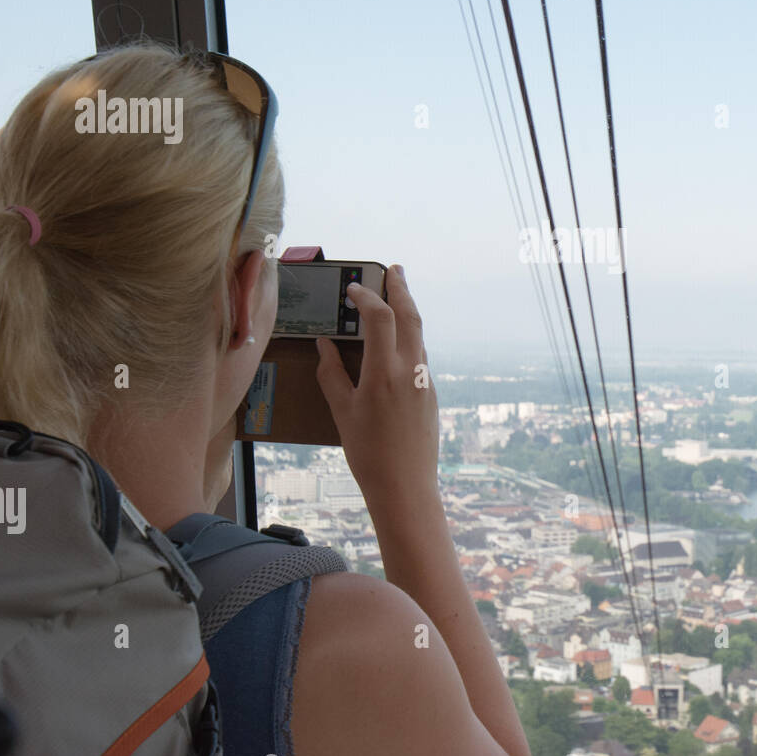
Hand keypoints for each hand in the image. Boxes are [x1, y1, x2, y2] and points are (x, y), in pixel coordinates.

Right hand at [314, 265, 439, 512]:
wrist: (406, 486)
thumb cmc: (368, 453)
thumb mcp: (342, 411)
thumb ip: (332, 374)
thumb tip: (325, 345)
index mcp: (385, 373)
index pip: (380, 318)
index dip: (366, 298)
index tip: (353, 290)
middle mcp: (411, 371)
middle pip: (410, 316)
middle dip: (402, 289)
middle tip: (394, 269)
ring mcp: (426, 380)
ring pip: (419, 334)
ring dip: (408, 310)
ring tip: (397, 294)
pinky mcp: (432, 391)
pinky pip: (421, 353)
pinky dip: (411, 335)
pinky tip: (400, 337)